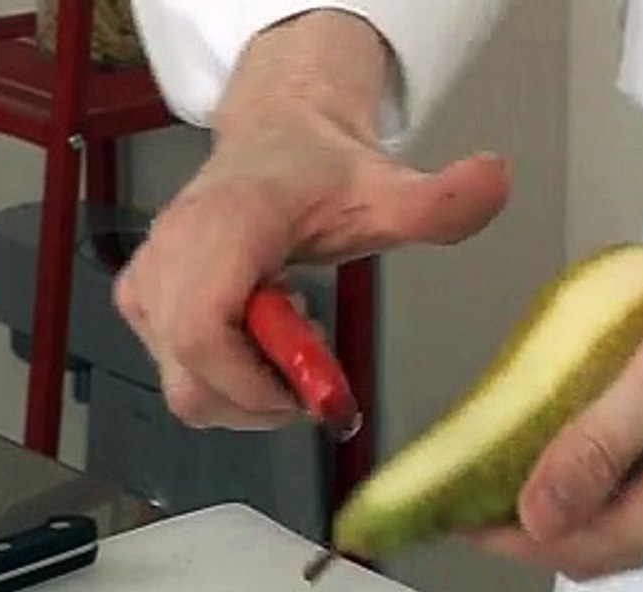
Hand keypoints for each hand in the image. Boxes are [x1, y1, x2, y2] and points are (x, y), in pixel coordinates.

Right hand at [113, 11, 509, 429]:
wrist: (275, 141)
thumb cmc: (319, 170)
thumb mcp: (389, 189)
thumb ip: (441, 200)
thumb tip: (498, 182)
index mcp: (224, 227)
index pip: (203, 334)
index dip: (257, 385)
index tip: (313, 389)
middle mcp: (170, 255)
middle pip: (193, 381)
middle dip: (261, 399)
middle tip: (310, 369)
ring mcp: (148, 280)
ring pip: (184, 388)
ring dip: (247, 391)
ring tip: (289, 340)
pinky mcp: (143, 300)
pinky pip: (176, 374)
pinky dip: (224, 379)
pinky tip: (260, 339)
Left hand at [472, 236, 642, 578]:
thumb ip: (596, 449)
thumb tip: (532, 517)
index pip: (575, 550)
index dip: (508, 540)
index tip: (455, 514)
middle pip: (597, 543)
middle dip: (530, 524)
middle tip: (476, 484)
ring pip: (621, 516)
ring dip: (564, 499)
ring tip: (514, 459)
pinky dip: (601, 473)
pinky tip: (581, 434)